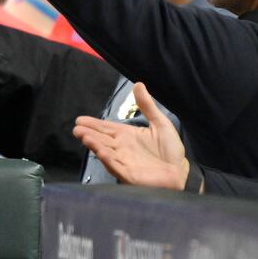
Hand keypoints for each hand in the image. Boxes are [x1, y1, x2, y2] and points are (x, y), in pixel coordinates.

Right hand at [73, 83, 190, 189]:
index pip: (106, 128)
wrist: (181, 171)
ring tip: (84, 137)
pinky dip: (107, 159)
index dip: (93, 124)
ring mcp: (123, 161)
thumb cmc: (170, 150)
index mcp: (127, 136)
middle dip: (89, 134)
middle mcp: (121, 148)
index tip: (80, 119)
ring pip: (105, 152)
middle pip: (102, 139)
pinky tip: (100, 152)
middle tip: (77, 128)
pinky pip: (116, 166)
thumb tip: (138, 84)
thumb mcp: (160, 123)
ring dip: (94, 145)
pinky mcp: (129, 174)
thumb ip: (147, 106)